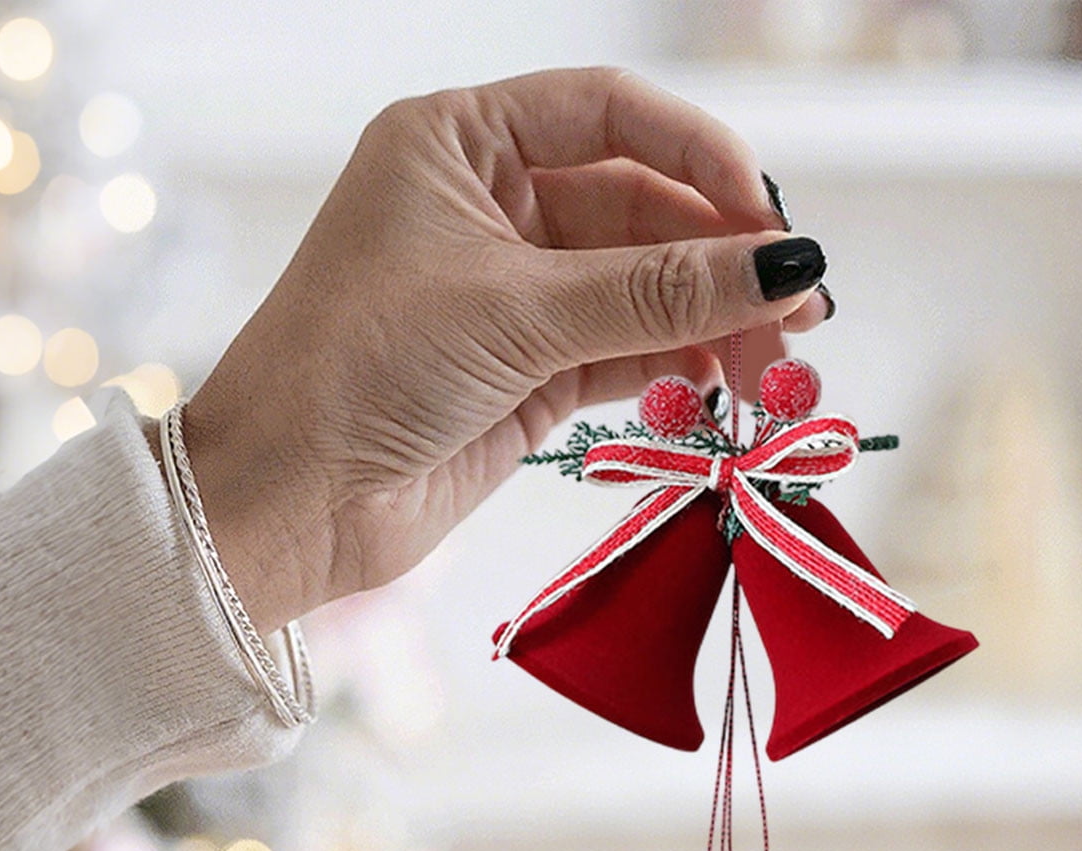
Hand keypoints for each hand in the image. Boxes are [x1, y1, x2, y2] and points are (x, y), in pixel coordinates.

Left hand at [182, 68, 827, 633]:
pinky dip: (674, 364)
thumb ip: (654, 291)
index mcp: (459, 143)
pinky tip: (720, 383)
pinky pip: (623, 350)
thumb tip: (784, 267)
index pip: (609, 116)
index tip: (768, 221)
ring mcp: (510, 293)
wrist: (285, 503)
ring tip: (771, 368)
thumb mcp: (513, 312)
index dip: (699, 157)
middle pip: (639, 207)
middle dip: (718, 259)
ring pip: (639, 287)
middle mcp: (488, 206)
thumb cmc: (355, 370)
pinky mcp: (525, 373)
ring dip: (709, 322)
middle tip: (796, 312)